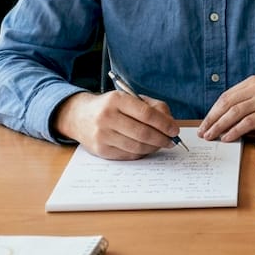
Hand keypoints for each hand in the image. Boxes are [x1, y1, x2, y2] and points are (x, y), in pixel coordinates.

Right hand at [53, 90, 180, 159]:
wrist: (79, 116)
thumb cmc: (111, 107)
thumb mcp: (129, 98)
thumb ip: (153, 107)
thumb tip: (170, 123)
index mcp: (116, 100)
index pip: (146, 114)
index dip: (164, 124)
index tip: (175, 130)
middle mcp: (107, 117)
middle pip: (142, 133)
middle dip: (161, 138)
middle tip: (171, 141)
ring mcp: (102, 135)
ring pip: (136, 146)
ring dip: (153, 147)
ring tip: (161, 144)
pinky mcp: (101, 150)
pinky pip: (128, 155)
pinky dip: (142, 153)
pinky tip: (147, 148)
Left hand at [198, 75, 254, 141]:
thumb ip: (246, 102)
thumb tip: (222, 120)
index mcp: (252, 81)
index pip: (226, 96)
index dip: (212, 111)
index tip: (204, 124)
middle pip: (227, 104)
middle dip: (212, 120)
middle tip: (203, 132)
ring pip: (235, 113)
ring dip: (220, 126)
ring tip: (211, 136)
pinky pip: (248, 121)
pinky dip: (235, 130)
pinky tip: (228, 137)